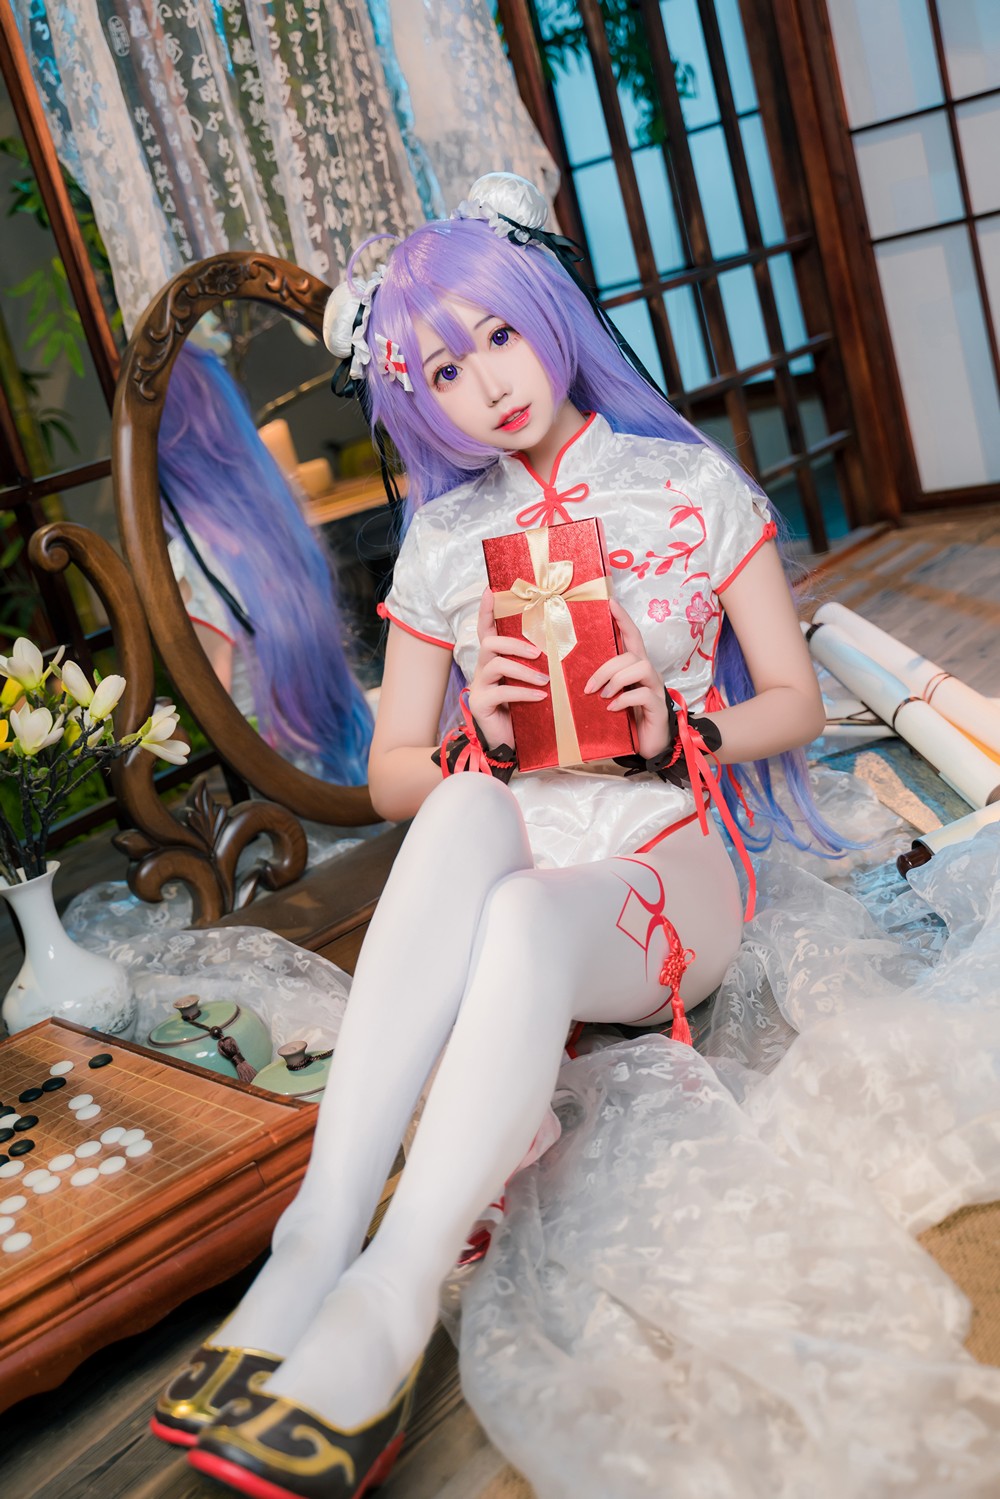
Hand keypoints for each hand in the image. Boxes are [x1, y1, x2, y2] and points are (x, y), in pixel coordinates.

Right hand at [467, 588, 548, 750]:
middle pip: (490, 643)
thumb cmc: (524, 709)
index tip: (491, 591)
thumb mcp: (531, 683)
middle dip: (514, 644)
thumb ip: (536, 665)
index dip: (487, 611)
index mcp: (494, 659)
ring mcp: (480, 686)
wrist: (511, 743)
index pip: (486, 629)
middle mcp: (482, 668)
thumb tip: (561, 645)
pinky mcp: (481, 703)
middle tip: (537, 653)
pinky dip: (523, 693)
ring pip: (495, 664)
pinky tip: (540, 698)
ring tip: (544, 680)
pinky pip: (502, 692)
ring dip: (523, 669)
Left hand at [584, 598, 670, 759]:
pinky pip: (643, 694)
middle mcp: (649, 674)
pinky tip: (612, 708)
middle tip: (589, 687)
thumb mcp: (613, 696)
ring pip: (640, 667)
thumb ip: (604, 682)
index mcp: (636, 667)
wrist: (649, 745)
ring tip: (603, 696)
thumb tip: (577, 675)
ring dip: (616, 680)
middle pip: (631, 655)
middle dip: (606, 668)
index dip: (623, 619)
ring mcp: (656, 689)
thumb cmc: (628, 718)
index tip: (610, 603)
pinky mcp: (658, 706)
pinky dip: (624, 699)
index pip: (632, 636)